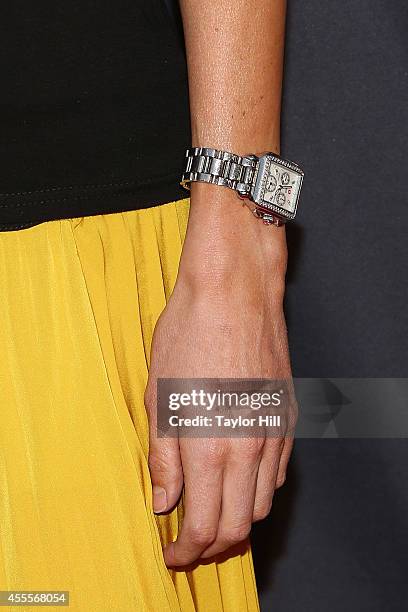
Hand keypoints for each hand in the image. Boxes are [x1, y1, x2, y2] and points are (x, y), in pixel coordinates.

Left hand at [144, 183, 295, 566]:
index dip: (187, 551)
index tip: (172, 554)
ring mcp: (273, 433)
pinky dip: (258, 489)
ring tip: (213, 511)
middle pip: (238, 526)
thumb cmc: (190, 334)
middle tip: (190, 543)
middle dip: (213, 546)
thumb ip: (164, 457)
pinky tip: (239, 478)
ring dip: (238, 519)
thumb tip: (163, 501)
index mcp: (210, 448)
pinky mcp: (286, 416)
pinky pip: (278, 472)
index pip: (204, 527)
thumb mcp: (160, 396)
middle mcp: (249, 449)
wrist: (234, 291)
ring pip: (262, 503)